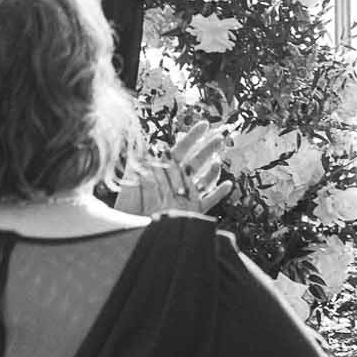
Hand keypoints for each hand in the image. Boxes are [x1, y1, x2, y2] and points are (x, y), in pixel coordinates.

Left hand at [115, 121, 231, 216]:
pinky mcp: (192, 211)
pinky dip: (219, 193)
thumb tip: (143, 148)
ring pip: (205, 179)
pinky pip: (209, 201)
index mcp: (165, 170)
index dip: (193, 136)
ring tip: (217, 162)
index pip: (181, 149)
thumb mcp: (129, 184)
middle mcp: (179, 181)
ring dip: (213, 170)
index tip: (204, 124)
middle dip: (209, 149)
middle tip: (219, 137)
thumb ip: (136, 167)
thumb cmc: (128, 208)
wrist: (131, 232)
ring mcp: (187, 195)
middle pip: (197, 161)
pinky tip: (228, 184)